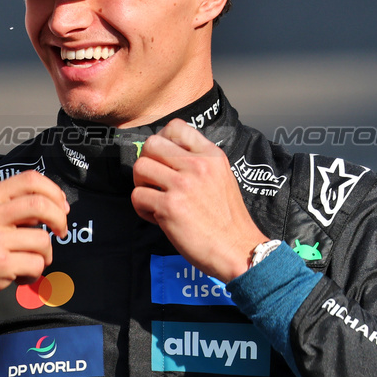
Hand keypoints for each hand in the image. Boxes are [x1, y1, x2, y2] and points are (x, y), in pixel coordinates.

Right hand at [0, 171, 68, 311]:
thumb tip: (50, 207)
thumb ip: (11, 206)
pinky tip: (19, 276)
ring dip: (45, 255)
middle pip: (40, 204)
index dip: (54, 192)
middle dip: (60, 219)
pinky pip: (36, 264)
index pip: (30, 179)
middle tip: (61, 231)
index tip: (61, 207)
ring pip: (43, 240)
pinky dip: (34, 273)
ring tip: (28, 261)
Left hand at [131, 119, 267, 280]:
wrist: (239, 250)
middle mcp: (198, 165)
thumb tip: (169, 157)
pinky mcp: (170, 206)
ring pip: (140, 167)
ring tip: (154, 198)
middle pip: (152, 144)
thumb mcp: (222, 178)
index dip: (162, 140)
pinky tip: (157, 217)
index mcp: (212, 156)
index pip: (176, 127)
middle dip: (147, 161)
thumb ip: (200, 164)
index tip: (163, 158)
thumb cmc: (229, 221)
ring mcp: (183, 185)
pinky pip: (138, 195)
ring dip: (141, 184)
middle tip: (154, 181)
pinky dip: (142, 208)